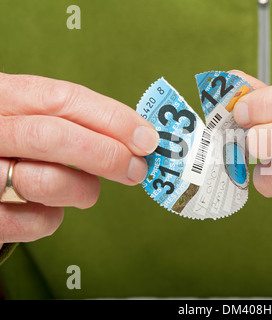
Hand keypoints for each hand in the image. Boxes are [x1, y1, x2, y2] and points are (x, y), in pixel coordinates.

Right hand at [0, 73, 158, 249]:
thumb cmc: (9, 143)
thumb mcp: (29, 116)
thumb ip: (73, 121)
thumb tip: (138, 140)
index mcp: (2, 96)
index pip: (62, 99)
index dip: (112, 119)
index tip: (147, 138)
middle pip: (53, 137)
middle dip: (107, 155)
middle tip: (137, 170)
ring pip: (45, 181)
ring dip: (82, 190)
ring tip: (87, 191)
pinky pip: (33, 222)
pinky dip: (53, 218)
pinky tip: (49, 208)